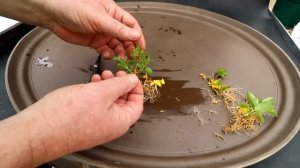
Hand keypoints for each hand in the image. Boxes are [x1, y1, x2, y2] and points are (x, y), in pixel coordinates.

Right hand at [19, 71, 142, 165]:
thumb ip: (120, 85)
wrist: (39, 131)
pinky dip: (95, 93)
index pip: (137, 103)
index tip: (130, 75)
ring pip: (108, 102)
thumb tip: (133, 80)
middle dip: (118, 84)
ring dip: (106, 87)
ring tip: (99, 76)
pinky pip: (95, 106)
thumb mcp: (101, 93)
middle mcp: (110, 126)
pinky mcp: (84, 122)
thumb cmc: (68, 116)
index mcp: (120, 122)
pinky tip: (89, 84)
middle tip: (112, 73)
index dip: (135, 87)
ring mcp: (96, 125)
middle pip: (122, 102)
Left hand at [46, 0, 144, 57]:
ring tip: (121, 59)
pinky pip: (105, 50)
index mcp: (113, 13)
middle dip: (130, 47)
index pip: (131, 25)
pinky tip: (108, 56)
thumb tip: (135, 35)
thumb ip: (117, 28)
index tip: (142, 48)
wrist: (53, 14)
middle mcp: (109, 23)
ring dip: (120, 52)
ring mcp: (102, 33)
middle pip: (125, 37)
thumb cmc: (74, 6)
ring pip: (116, 45)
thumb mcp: (99, 18)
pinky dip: (108, 54)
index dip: (138, 36)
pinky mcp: (94, 42)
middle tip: (133, 57)